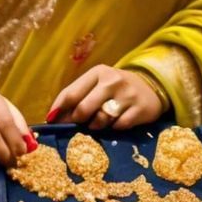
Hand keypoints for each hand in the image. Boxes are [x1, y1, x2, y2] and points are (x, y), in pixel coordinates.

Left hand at [48, 65, 164, 130]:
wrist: (150, 87)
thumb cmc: (115, 89)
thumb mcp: (97, 85)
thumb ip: (77, 97)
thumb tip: (54, 118)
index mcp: (98, 72)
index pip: (71, 93)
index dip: (58, 110)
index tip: (51, 121)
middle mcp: (112, 81)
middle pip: (84, 108)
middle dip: (77, 120)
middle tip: (79, 123)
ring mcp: (128, 95)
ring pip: (101, 119)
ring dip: (96, 125)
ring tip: (98, 123)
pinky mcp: (140, 109)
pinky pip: (119, 126)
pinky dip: (114, 128)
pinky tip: (115, 124)